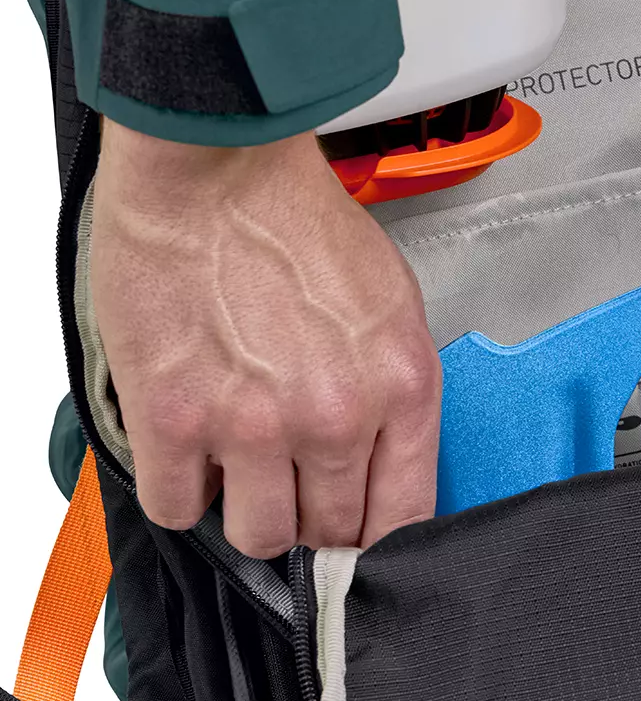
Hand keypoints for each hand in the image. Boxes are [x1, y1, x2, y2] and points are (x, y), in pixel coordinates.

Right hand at [89, 121, 440, 557]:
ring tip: (233, 454)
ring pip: (257, 536)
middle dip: (308, 509)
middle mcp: (336, 416)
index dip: (373, 533)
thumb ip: (392, 389)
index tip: (352, 529)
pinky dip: (179, 487)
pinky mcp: (176, 420)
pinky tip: (187, 443)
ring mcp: (254, 426)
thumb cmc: (295, 215)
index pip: (404, 516)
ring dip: (243, 505)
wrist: (215, 164)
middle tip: (284, 471)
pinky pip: (178, 508)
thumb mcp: (389, 299)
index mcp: (401, 384)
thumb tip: (381, 461)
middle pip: (329, 532)